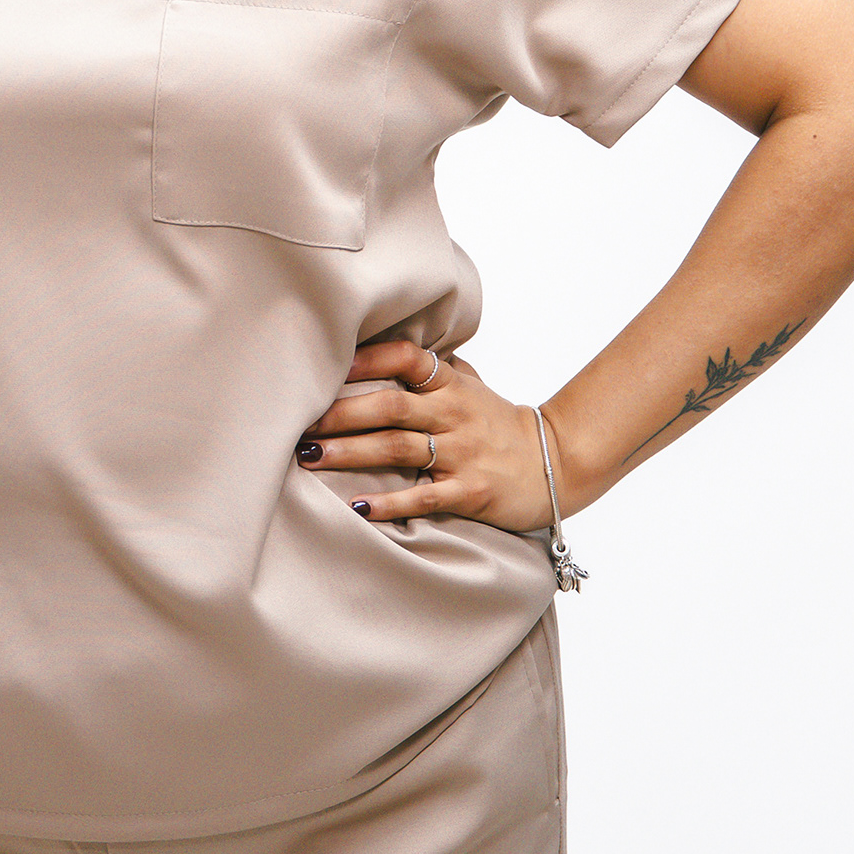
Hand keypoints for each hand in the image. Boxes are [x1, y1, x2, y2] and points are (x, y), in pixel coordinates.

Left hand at [294, 339, 556, 534]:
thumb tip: (385, 346)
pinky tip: (357, 506)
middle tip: (298, 421)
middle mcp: (453, 414)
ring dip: (350, 453)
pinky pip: (423, 497)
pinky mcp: (469, 491)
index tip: (326, 364)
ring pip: (397, 449)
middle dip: (339, 414)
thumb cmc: (500, 424)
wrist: (555, 463)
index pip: (407, 358)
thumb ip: (432, 369)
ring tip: (310, 457)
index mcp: (451, 384)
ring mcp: (461, 453)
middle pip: (389, 407)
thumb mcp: (471, 386)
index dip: (366, 359)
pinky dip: (389, 503)